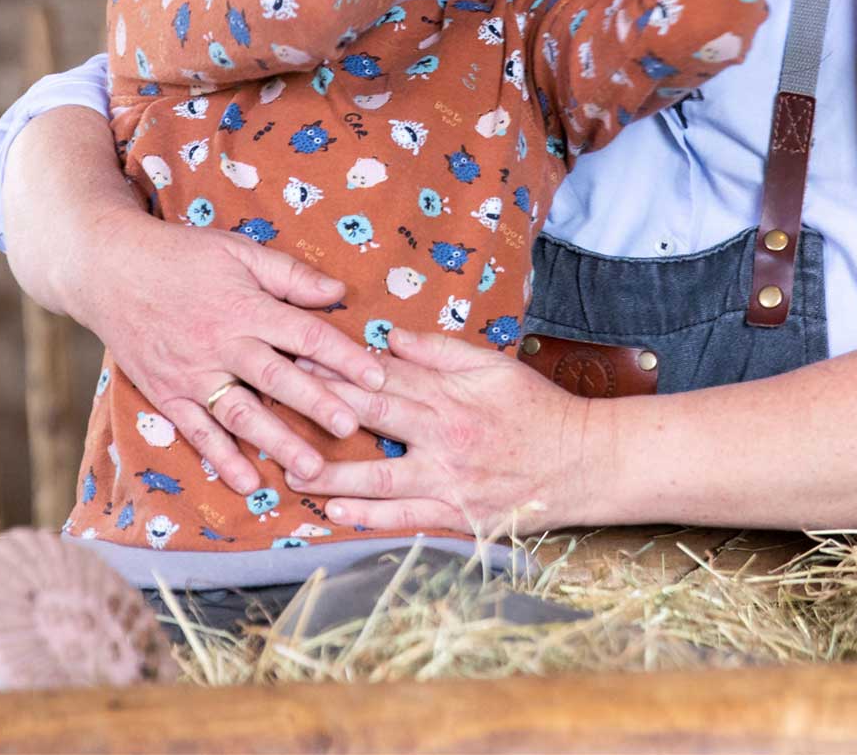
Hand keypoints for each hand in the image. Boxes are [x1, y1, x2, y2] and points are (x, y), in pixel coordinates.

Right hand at [82, 204, 389, 494]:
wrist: (110, 270)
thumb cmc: (182, 255)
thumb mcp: (239, 251)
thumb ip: (289, 274)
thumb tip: (337, 291)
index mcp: (245, 306)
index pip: (305, 335)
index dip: (344, 356)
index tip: (378, 377)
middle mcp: (221, 344)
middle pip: (278, 379)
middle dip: (318, 404)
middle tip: (353, 428)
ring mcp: (192, 374)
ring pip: (241, 414)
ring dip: (277, 443)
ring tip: (312, 468)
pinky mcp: (167, 395)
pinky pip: (198, 432)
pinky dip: (221, 460)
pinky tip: (248, 482)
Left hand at [290, 327, 597, 535]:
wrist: (582, 461)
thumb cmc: (537, 409)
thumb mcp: (494, 365)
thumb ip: (442, 351)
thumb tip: (393, 339)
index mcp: (451, 394)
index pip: (384, 376)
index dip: (337, 367)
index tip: (296, 356)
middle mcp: (444, 435)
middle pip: (372, 417)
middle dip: (320, 408)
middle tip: (273, 401)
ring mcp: (448, 479)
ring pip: (378, 476)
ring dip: (330, 472)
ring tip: (289, 468)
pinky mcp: (456, 514)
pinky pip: (404, 517)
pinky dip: (368, 515)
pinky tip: (334, 511)